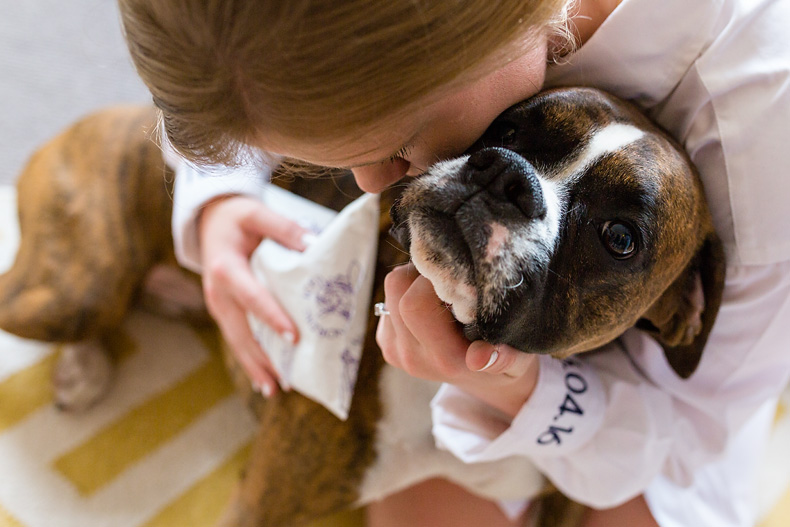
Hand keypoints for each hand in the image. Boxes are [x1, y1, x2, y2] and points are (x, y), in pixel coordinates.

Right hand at [199, 195, 311, 395]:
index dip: (272, 318)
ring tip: (275, 389)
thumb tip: (312, 243)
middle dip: (262, 358)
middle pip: (241, 331)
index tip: (293, 338)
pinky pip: (237, 338)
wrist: (209, 219)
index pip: (252, 297)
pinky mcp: (223, 311)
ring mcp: (217, 304)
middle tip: (284, 381)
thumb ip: (283, 228)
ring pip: (237, 341)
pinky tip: (264, 379)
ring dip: (255, 367)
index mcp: (226, 268)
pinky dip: (250, 359)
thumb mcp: (257, 212)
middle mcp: (217, 292)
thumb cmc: (237, 216)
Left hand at [376, 263, 539, 416]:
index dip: (435, 277)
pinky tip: (434, 302)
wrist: (485, 380)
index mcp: (445, 360)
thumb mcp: (519, 358)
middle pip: (396, 286)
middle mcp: (413, 357)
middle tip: (452, 274)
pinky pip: (389, 297)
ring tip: (444, 288)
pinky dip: (410, 289)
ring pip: (391, 287)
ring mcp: (395, 350)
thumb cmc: (508, 356)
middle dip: (423, 271)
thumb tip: (479, 359)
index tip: (461, 273)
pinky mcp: (386, 341)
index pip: (415, 304)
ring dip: (416, 278)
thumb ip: (505, 358)